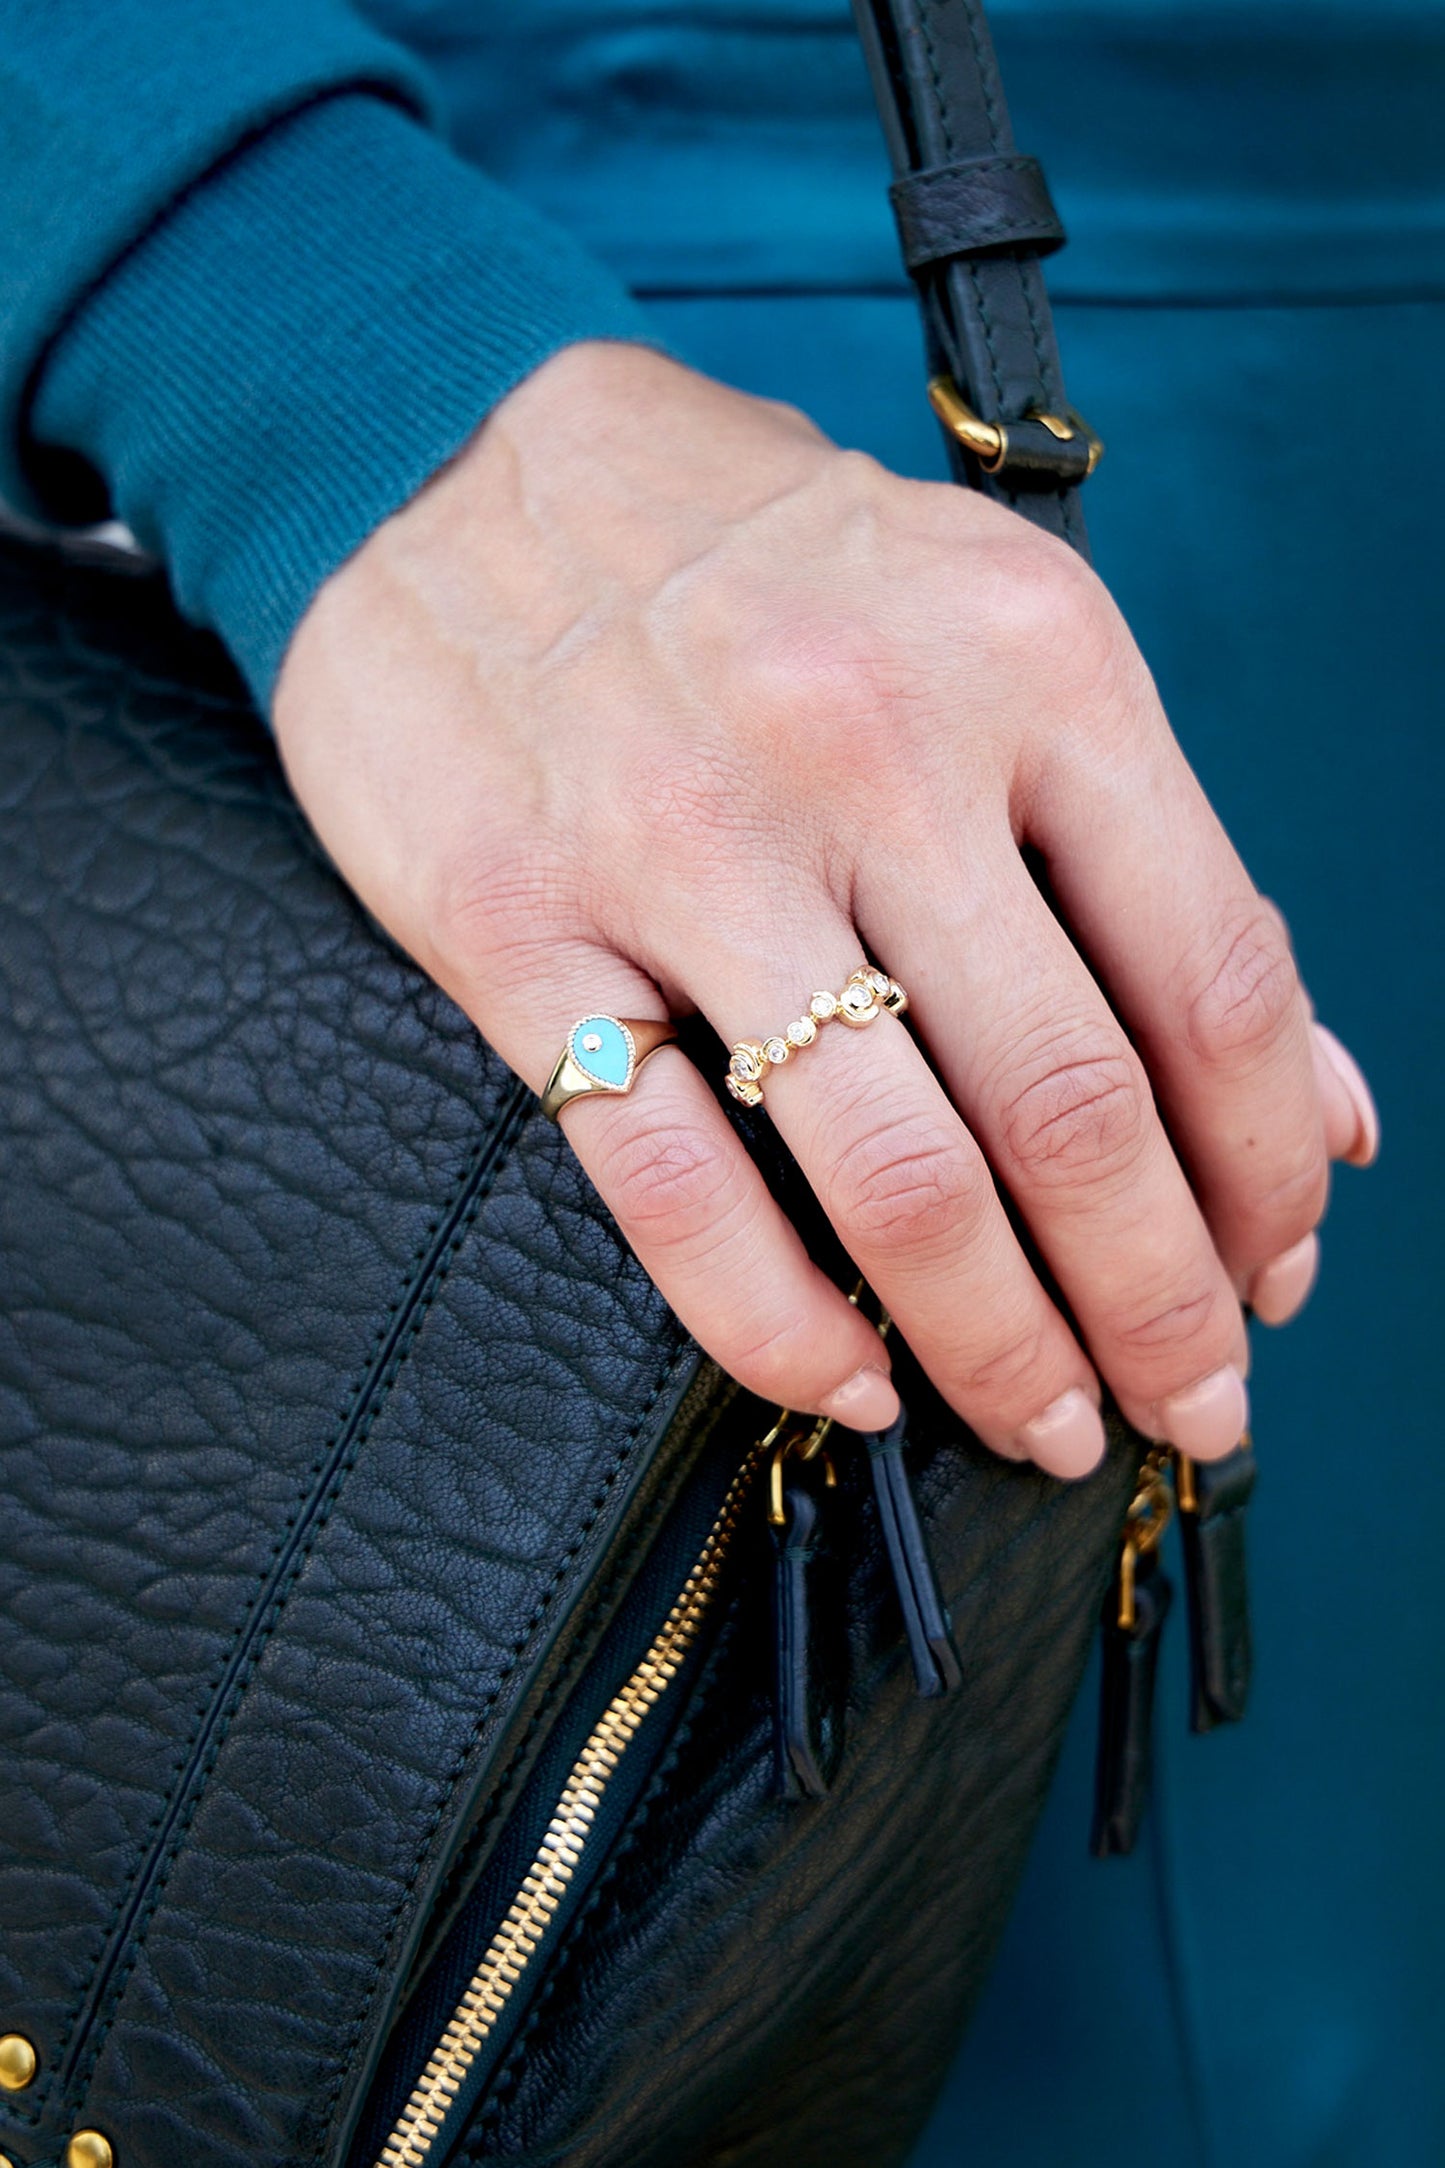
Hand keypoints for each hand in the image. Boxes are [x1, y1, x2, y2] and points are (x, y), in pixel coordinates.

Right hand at [273, 343, 1377, 1478]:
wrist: (447, 453)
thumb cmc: (753, 556)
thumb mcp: (992, 634)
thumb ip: (1150, 868)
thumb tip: (1325, 1109)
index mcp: (1031, 660)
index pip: (1213, 976)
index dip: (1267, 1168)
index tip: (1276, 1274)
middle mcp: (873, 746)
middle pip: (1070, 1104)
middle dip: (1160, 1300)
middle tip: (1195, 1402)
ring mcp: (688, 842)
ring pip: (894, 1173)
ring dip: (1000, 1342)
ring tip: (1052, 1421)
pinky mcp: (522, 925)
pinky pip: (674, 1184)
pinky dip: (779, 1322)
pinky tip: (850, 1384)